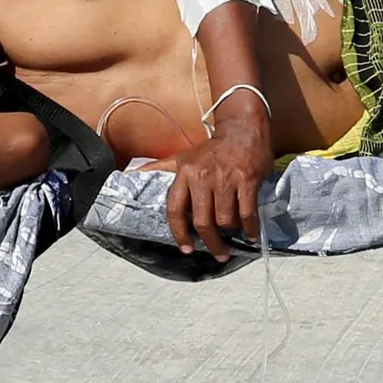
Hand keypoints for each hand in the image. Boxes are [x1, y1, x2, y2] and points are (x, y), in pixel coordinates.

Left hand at [162, 108, 270, 260]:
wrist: (243, 129)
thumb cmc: (212, 150)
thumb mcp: (183, 157)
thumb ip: (160, 168)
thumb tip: (131, 174)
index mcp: (184, 173)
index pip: (175, 210)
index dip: (179, 233)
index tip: (186, 249)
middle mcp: (203, 177)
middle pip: (202, 221)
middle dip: (211, 242)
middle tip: (219, 253)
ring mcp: (226, 179)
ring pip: (225, 220)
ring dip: (231, 233)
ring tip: (235, 236)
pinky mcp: (247, 180)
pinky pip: (247, 213)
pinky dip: (250, 228)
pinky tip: (251, 233)